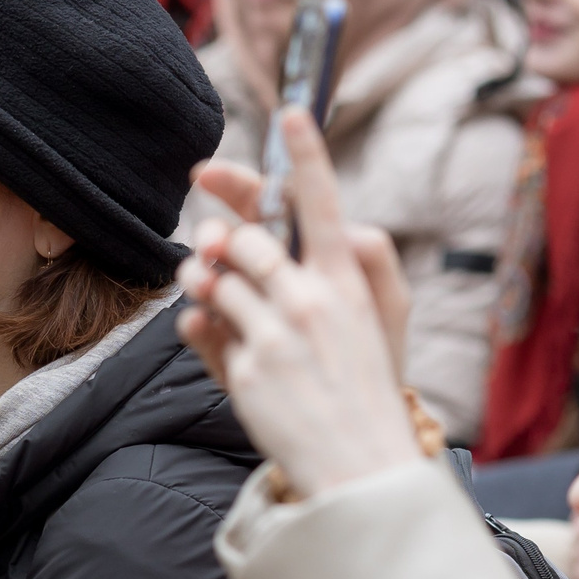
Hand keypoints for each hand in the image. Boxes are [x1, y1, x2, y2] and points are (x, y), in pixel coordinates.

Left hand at [178, 111, 428, 501]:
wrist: (360, 467)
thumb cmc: (366, 386)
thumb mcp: (379, 322)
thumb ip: (355, 268)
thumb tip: (328, 230)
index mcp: (350, 281)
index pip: (324, 205)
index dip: (306, 156)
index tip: (291, 111)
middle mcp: (314, 300)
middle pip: (246, 238)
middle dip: (222, 237)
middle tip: (212, 244)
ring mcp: (277, 335)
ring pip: (214, 277)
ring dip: (201, 276)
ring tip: (207, 287)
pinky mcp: (246, 369)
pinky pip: (201, 324)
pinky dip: (200, 326)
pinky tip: (217, 341)